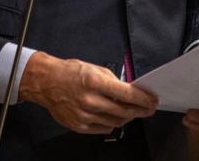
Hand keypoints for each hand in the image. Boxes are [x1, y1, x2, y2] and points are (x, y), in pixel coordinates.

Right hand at [18, 52, 157, 134]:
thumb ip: (114, 81)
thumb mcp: (95, 69)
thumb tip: (130, 91)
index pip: (128, 94)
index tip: (152, 101)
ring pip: (115, 122)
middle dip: (140, 110)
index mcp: (95, 83)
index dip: (144, 99)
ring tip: (131, 112)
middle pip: (124, 111)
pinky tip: (114, 117)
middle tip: (147, 108)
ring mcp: (84, 115)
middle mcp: (90, 100)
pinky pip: (103, 128)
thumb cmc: (70, 73)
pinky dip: (112, 123)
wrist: (46, 82)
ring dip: (127, 118)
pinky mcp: (79, 125)